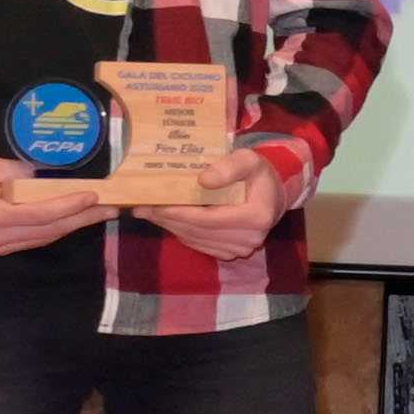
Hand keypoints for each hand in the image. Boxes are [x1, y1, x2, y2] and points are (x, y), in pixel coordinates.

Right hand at [0, 158, 98, 253]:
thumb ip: (16, 171)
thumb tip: (44, 174)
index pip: (41, 214)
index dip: (70, 205)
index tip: (94, 195)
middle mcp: (0, 238)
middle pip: (50, 230)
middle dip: (83, 219)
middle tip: (112, 208)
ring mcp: (0, 247)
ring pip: (45, 238)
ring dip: (73, 226)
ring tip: (99, 214)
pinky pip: (34, 239)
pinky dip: (55, 229)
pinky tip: (71, 220)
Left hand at [134, 146, 294, 258]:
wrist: (273, 195)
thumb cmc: (259, 174)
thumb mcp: (248, 160)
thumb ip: (228, 167)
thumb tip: (203, 180)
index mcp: (255, 216)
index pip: (207, 218)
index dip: (178, 212)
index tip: (153, 203)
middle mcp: (249, 238)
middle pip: (197, 231)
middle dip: (167, 219)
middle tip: (140, 207)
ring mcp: (240, 249)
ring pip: (195, 240)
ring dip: (170, 226)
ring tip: (148, 212)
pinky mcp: (231, 253)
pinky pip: (199, 245)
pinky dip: (181, 233)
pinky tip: (167, 220)